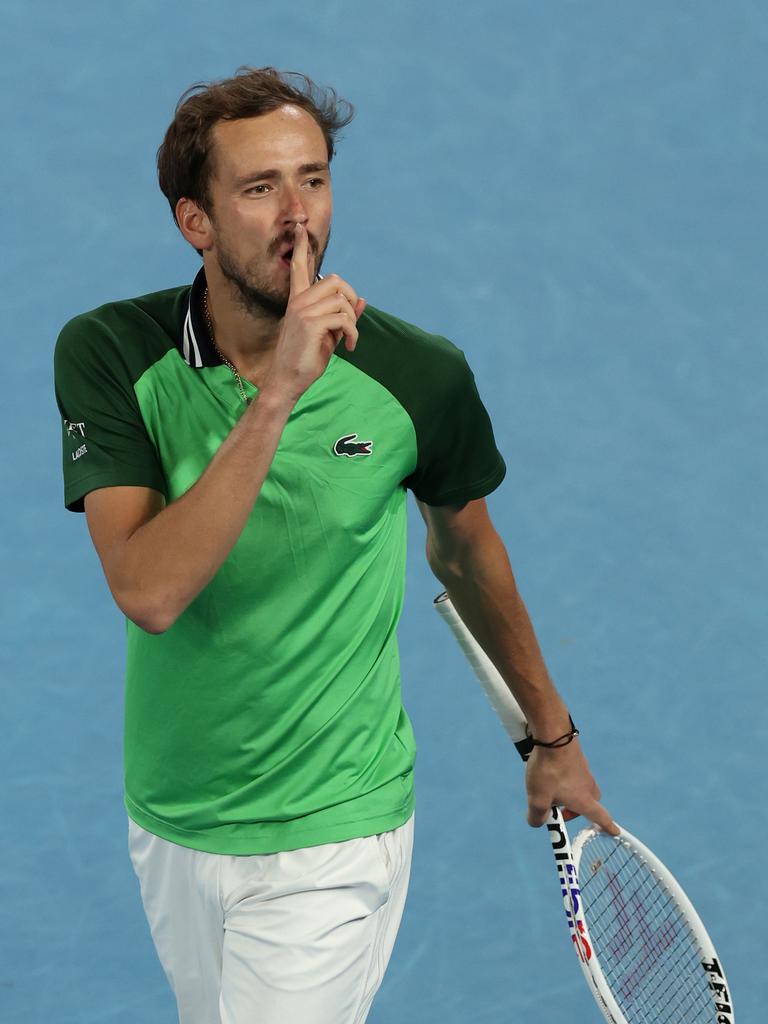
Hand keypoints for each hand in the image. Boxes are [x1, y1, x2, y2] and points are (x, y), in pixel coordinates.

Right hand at [261, 223, 366, 406]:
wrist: (287, 380)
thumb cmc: (306, 359)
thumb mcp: (328, 334)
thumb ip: (343, 316)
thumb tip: (362, 301)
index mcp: (298, 301)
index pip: (299, 267)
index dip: (301, 248)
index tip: (300, 228)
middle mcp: (299, 302)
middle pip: (335, 280)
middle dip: (350, 298)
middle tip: (350, 322)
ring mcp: (303, 311)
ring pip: (342, 301)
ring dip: (352, 322)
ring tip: (350, 339)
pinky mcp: (311, 324)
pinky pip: (343, 318)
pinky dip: (353, 333)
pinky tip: (350, 346)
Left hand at [525, 737, 618, 834]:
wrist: (553, 735)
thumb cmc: (548, 770)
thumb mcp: (537, 798)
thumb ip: (537, 815)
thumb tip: (537, 822)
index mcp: (583, 800)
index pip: (600, 817)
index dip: (608, 826)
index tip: (615, 832)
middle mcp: (588, 785)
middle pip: (591, 802)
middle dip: (578, 810)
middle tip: (560, 810)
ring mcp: (583, 769)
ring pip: (581, 786)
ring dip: (569, 793)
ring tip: (550, 789)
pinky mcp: (576, 757)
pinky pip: (574, 773)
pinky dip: (564, 778)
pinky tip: (549, 771)